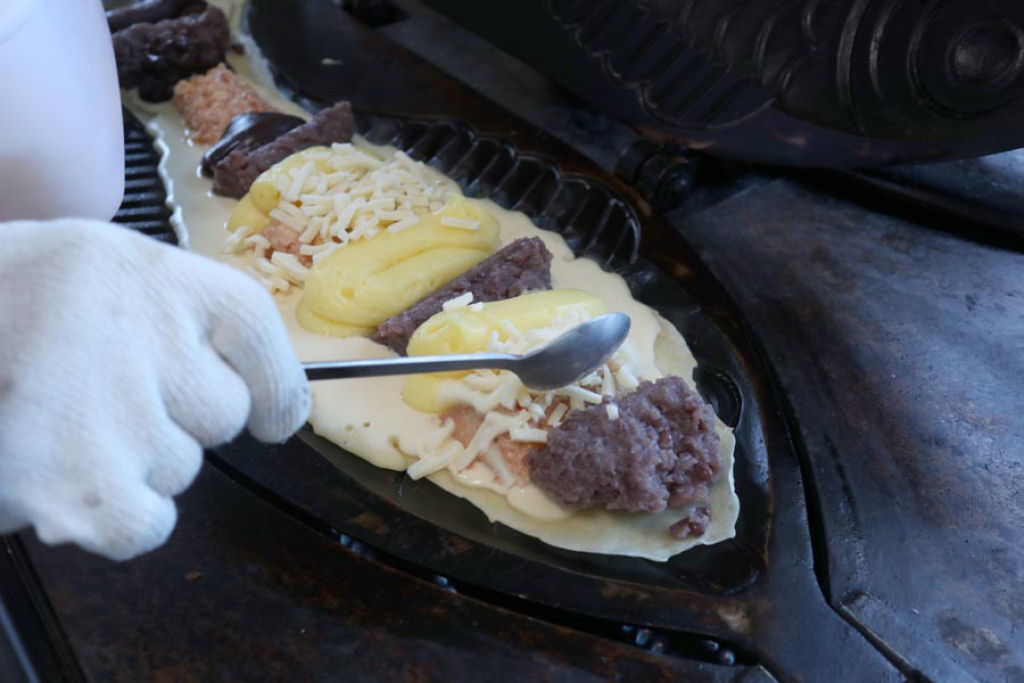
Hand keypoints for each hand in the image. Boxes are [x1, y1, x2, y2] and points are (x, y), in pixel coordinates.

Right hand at [0, 219, 309, 559]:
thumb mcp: (78, 276)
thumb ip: (159, 315)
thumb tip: (246, 395)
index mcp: (144, 272)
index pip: (251, 326)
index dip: (274, 379)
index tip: (275, 416)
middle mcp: (142, 333)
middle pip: (220, 411)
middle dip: (175, 418)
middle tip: (96, 398)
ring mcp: (114, 411)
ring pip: (182, 467)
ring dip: (132, 462)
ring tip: (53, 426)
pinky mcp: (83, 484)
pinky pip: (148, 524)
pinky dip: (116, 518)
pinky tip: (58, 480)